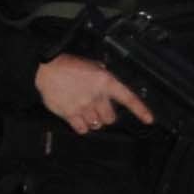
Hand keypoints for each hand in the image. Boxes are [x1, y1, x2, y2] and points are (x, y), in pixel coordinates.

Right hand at [36, 54, 153, 136]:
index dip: (141, 110)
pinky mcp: (70, 114)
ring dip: (93, 120)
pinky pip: (82, 129)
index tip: (149, 120)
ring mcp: (83, 106)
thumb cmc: (66, 64)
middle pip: (111, 118)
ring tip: (86, 112)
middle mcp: (96, 96)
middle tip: (98, 109)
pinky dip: (82, 126)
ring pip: (97, 124)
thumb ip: (102, 76)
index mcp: (104, 81)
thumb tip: (108, 83)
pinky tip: (77, 118)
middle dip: (106, 115)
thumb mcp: (90, 64)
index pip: (128, 98)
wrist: (44, 69)